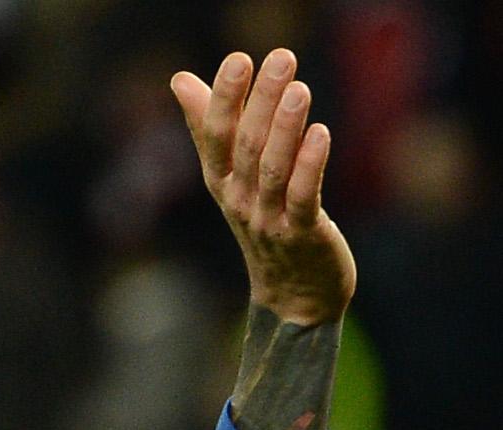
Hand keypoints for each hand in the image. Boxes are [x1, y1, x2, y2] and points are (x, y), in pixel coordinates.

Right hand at [170, 50, 354, 327]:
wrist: (294, 297)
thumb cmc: (267, 227)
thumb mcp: (232, 180)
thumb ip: (209, 130)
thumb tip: (181, 80)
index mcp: (220, 179)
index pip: (215, 131)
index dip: (225, 94)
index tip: (240, 58)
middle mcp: (239, 198)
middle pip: (246, 142)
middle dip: (262, 98)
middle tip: (282, 58)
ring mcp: (269, 219)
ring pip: (272, 167)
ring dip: (286, 126)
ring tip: (300, 88)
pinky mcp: (303, 236)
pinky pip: (304, 196)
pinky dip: (311, 164)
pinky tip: (322, 133)